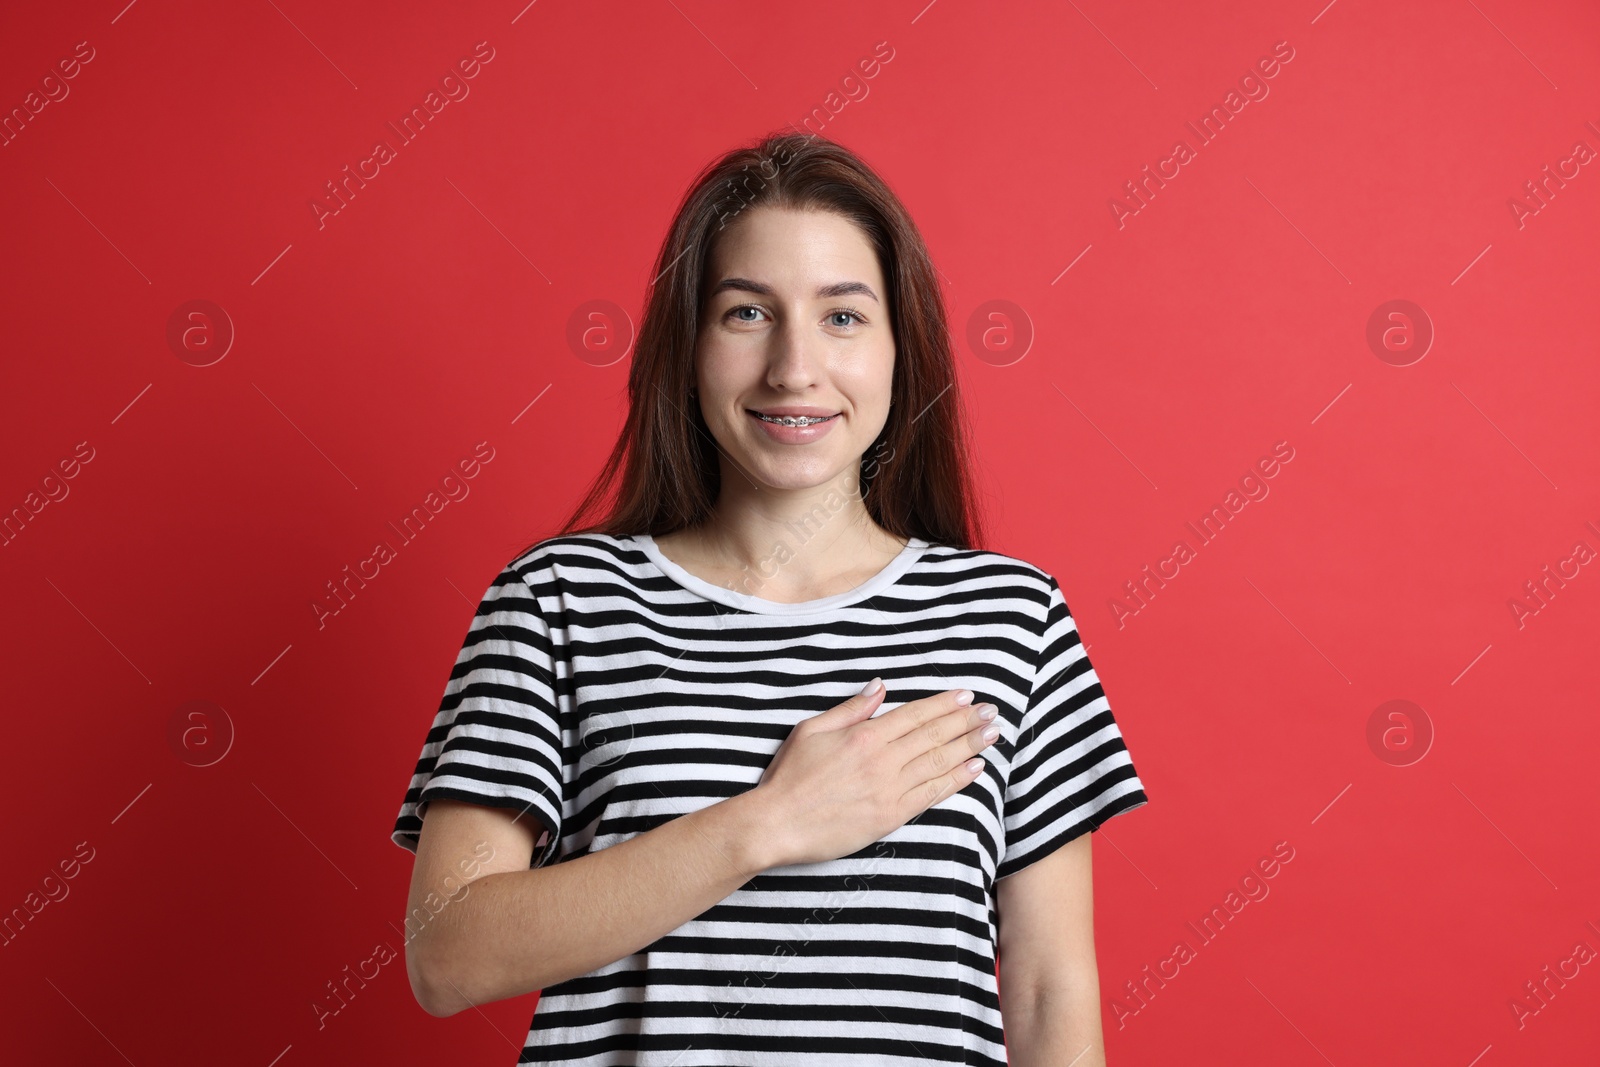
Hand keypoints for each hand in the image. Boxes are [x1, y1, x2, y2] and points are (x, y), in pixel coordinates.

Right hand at [752, 680, 999, 867]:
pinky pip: (931, 795)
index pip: (914, 715)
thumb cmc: (788, 777)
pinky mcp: (890, 817)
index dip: (944, 705)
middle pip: (934, 735)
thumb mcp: (812, 730)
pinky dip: (956, 780)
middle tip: (993, 712)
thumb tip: (880, 687)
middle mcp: (882, 760)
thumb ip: (851, 709)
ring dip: (969, 746)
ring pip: (939, 763)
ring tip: (993, 735)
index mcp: (863, 736)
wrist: (776, 824)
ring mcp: (888, 790)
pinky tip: (975, 768)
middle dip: (967, 722)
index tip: (967, 697)